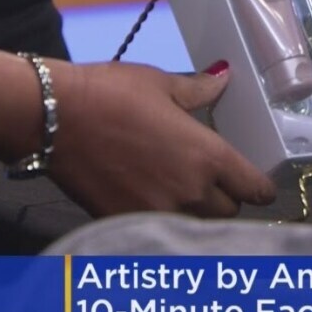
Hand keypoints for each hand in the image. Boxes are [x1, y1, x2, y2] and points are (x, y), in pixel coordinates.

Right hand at [44, 60, 274, 217]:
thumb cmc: (110, 94)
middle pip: (230, 214)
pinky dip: (165, 224)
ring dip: (198, 216)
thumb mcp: (161, 84)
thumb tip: (222, 78)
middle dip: (227, 201)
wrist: (53, 119)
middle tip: (213, 183)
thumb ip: (199, 90)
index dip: (259, 188)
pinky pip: (163, 232)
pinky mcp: (129, 224)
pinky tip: (153, 204)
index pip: (256, 190)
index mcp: (209, 157)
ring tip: (183, 195)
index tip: (254, 185)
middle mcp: (192, 192)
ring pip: (199, 228)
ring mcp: (160, 213)